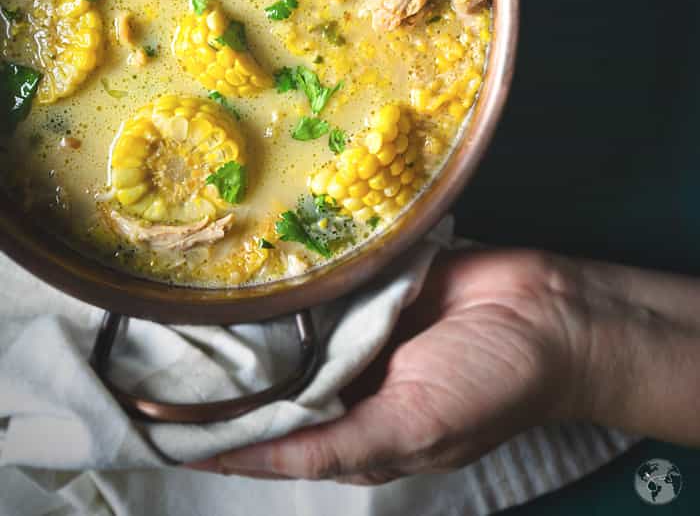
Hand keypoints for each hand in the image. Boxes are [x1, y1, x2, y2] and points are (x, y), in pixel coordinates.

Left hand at [191, 250, 583, 483]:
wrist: (546, 312)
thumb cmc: (487, 384)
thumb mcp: (410, 428)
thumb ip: (333, 446)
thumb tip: (249, 460)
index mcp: (353, 432)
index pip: (268, 440)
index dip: (213, 435)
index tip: (150, 422)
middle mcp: (346, 382)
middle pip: (268, 380)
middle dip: (218, 373)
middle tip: (152, 354)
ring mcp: (356, 328)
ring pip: (286, 328)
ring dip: (245, 323)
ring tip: (180, 309)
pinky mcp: (368, 283)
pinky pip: (319, 282)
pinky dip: (288, 281)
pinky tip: (244, 268)